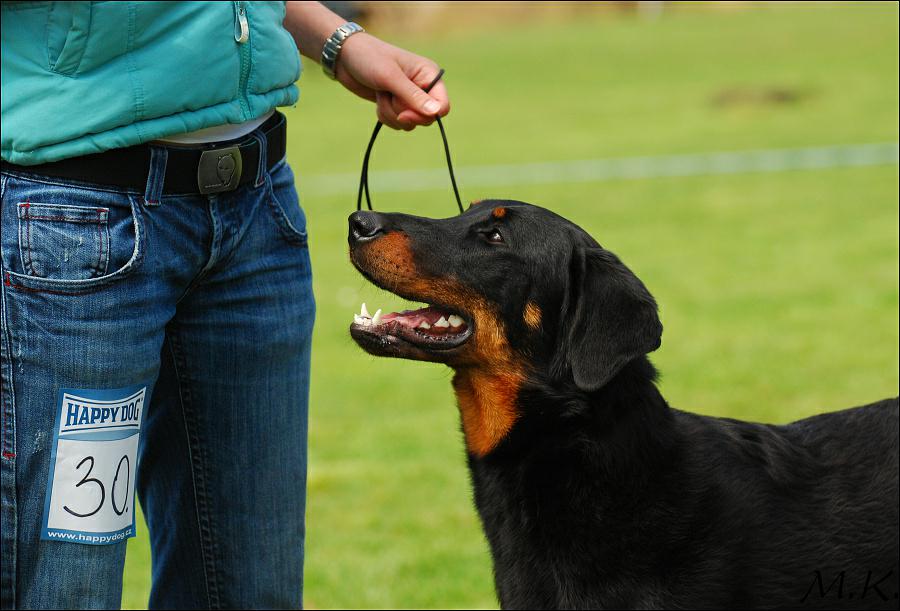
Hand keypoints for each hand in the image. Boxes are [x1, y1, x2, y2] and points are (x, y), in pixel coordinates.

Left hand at [335, 33, 449, 130]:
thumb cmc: (369, 58)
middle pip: (426, 118)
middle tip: (388, 96)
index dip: (426, 115)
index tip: (404, 115)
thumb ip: (413, 96)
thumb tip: (436, 112)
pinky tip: (378, 99)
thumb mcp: (390, 77)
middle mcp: (423, 86)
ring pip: (410, 123)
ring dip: (391, 113)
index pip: (442, 106)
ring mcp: (409, 97)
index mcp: (429, 74)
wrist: (345, 57)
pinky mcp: (397, 105)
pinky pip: (398, 123)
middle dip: (403, 113)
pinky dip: (385, 115)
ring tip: (381, 93)